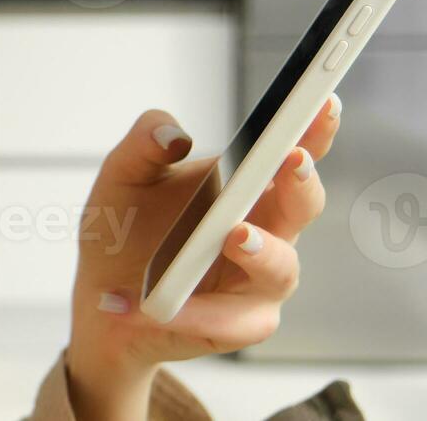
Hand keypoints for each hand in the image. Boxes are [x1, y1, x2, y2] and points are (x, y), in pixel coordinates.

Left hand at [60, 96, 342, 418]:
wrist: (103, 299)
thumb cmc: (126, 232)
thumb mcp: (122, 177)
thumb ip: (143, 143)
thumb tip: (175, 136)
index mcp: (247, 185)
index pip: (292, 151)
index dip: (314, 128)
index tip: (324, 102)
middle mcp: (266, 229)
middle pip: (303, 204)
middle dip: (302, 182)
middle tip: (291, 160)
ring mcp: (258, 279)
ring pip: (281, 267)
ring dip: (262, 252)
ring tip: (235, 235)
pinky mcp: (239, 323)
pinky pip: (233, 321)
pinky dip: (197, 313)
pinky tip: (162, 306)